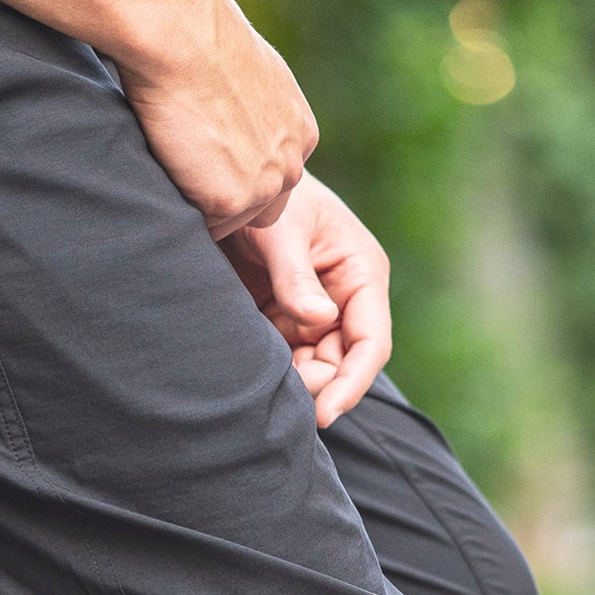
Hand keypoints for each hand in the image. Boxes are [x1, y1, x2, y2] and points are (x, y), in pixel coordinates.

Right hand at [118, 0, 319, 239]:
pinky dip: (180, 205)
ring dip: (200, 203)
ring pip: (230, 222)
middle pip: (262, 211)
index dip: (238, 175)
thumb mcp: (249, 72)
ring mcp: (265, 186)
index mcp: (300, 133)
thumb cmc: (202, 37)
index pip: (273, 179)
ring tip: (173, 160)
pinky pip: (201, 226)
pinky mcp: (231, 200)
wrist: (183, 31)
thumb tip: (231, 114)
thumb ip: (253, 108)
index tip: (207, 157)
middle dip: (227, 199)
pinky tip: (165, 167)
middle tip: (188, 168)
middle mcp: (292, 163)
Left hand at [222, 175, 392, 425]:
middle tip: (282, 401)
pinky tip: (251, 377)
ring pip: (312, 367)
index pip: (370, 343)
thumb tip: (320, 318)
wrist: (223, 180)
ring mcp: (314, 310)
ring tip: (262, 388)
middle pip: (342, 363)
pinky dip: (272, 372)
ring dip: (293, 383)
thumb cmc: (267, 194)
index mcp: (362, 273)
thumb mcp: (281, 230)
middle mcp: (344, 298)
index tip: (324, 414)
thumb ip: (296, 276)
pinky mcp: (283, 316)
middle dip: (317, 387)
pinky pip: (284, 357)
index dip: (352, 383)